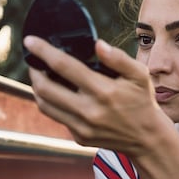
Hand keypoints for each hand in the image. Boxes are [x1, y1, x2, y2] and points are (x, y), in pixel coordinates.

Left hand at [24, 36, 171, 155]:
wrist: (147, 137)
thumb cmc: (143, 102)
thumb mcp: (139, 75)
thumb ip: (119, 58)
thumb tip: (97, 45)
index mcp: (104, 91)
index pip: (64, 66)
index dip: (44, 51)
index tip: (30, 41)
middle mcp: (89, 111)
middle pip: (45, 88)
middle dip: (34, 71)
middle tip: (34, 61)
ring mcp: (82, 127)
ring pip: (45, 105)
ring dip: (37, 88)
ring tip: (41, 76)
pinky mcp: (79, 137)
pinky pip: (57, 117)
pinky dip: (52, 103)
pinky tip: (60, 94)